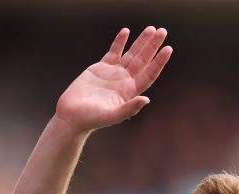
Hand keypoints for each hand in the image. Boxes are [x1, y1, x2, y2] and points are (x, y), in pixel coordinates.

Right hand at [55, 26, 171, 133]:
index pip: (148, 74)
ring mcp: (113, 74)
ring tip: (151, 29)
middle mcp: (124, 82)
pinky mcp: (100, 68)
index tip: (168, 49)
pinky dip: (119, 42)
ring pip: (130, 54)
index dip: (159, 62)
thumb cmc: (90, 119)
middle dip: (152, 46)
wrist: (71, 116)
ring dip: (140, 42)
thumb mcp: (110, 116)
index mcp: (129, 92)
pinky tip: (126, 32)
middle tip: (162, 31)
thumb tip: (146, 100)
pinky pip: (113, 52)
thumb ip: (128, 108)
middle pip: (142, 61)